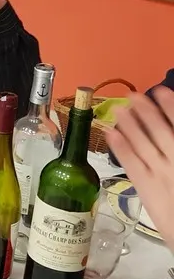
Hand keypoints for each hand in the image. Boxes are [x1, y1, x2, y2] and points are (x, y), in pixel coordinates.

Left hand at [107, 87, 173, 243]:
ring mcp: (160, 175)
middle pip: (160, 131)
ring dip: (130, 124)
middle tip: (134, 95)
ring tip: (120, 108)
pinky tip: (111, 132)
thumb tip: (168, 134)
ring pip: (142, 144)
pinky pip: (130, 163)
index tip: (162, 91)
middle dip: (147, 111)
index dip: (171, 108)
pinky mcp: (145, 188)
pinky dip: (120, 147)